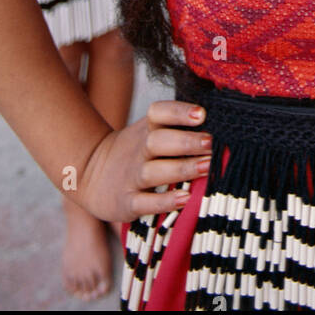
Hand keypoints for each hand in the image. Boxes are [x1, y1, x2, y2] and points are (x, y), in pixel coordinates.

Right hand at [77, 100, 211, 223]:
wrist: (89, 173)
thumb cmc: (137, 151)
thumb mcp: (150, 131)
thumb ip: (179, 128)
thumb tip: (225, 127)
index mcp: (147, 128)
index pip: (160, 112)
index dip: (180, 112)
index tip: (202, 114)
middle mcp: (139, 149)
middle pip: (159, 141)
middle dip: (187, 142)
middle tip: (212, 143)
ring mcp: (131, 176)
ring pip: (155, 171)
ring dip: (182, 169)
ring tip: (207, 167)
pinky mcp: (126, 202)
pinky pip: (145, 202)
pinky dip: (164, 202)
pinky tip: (185, 199)